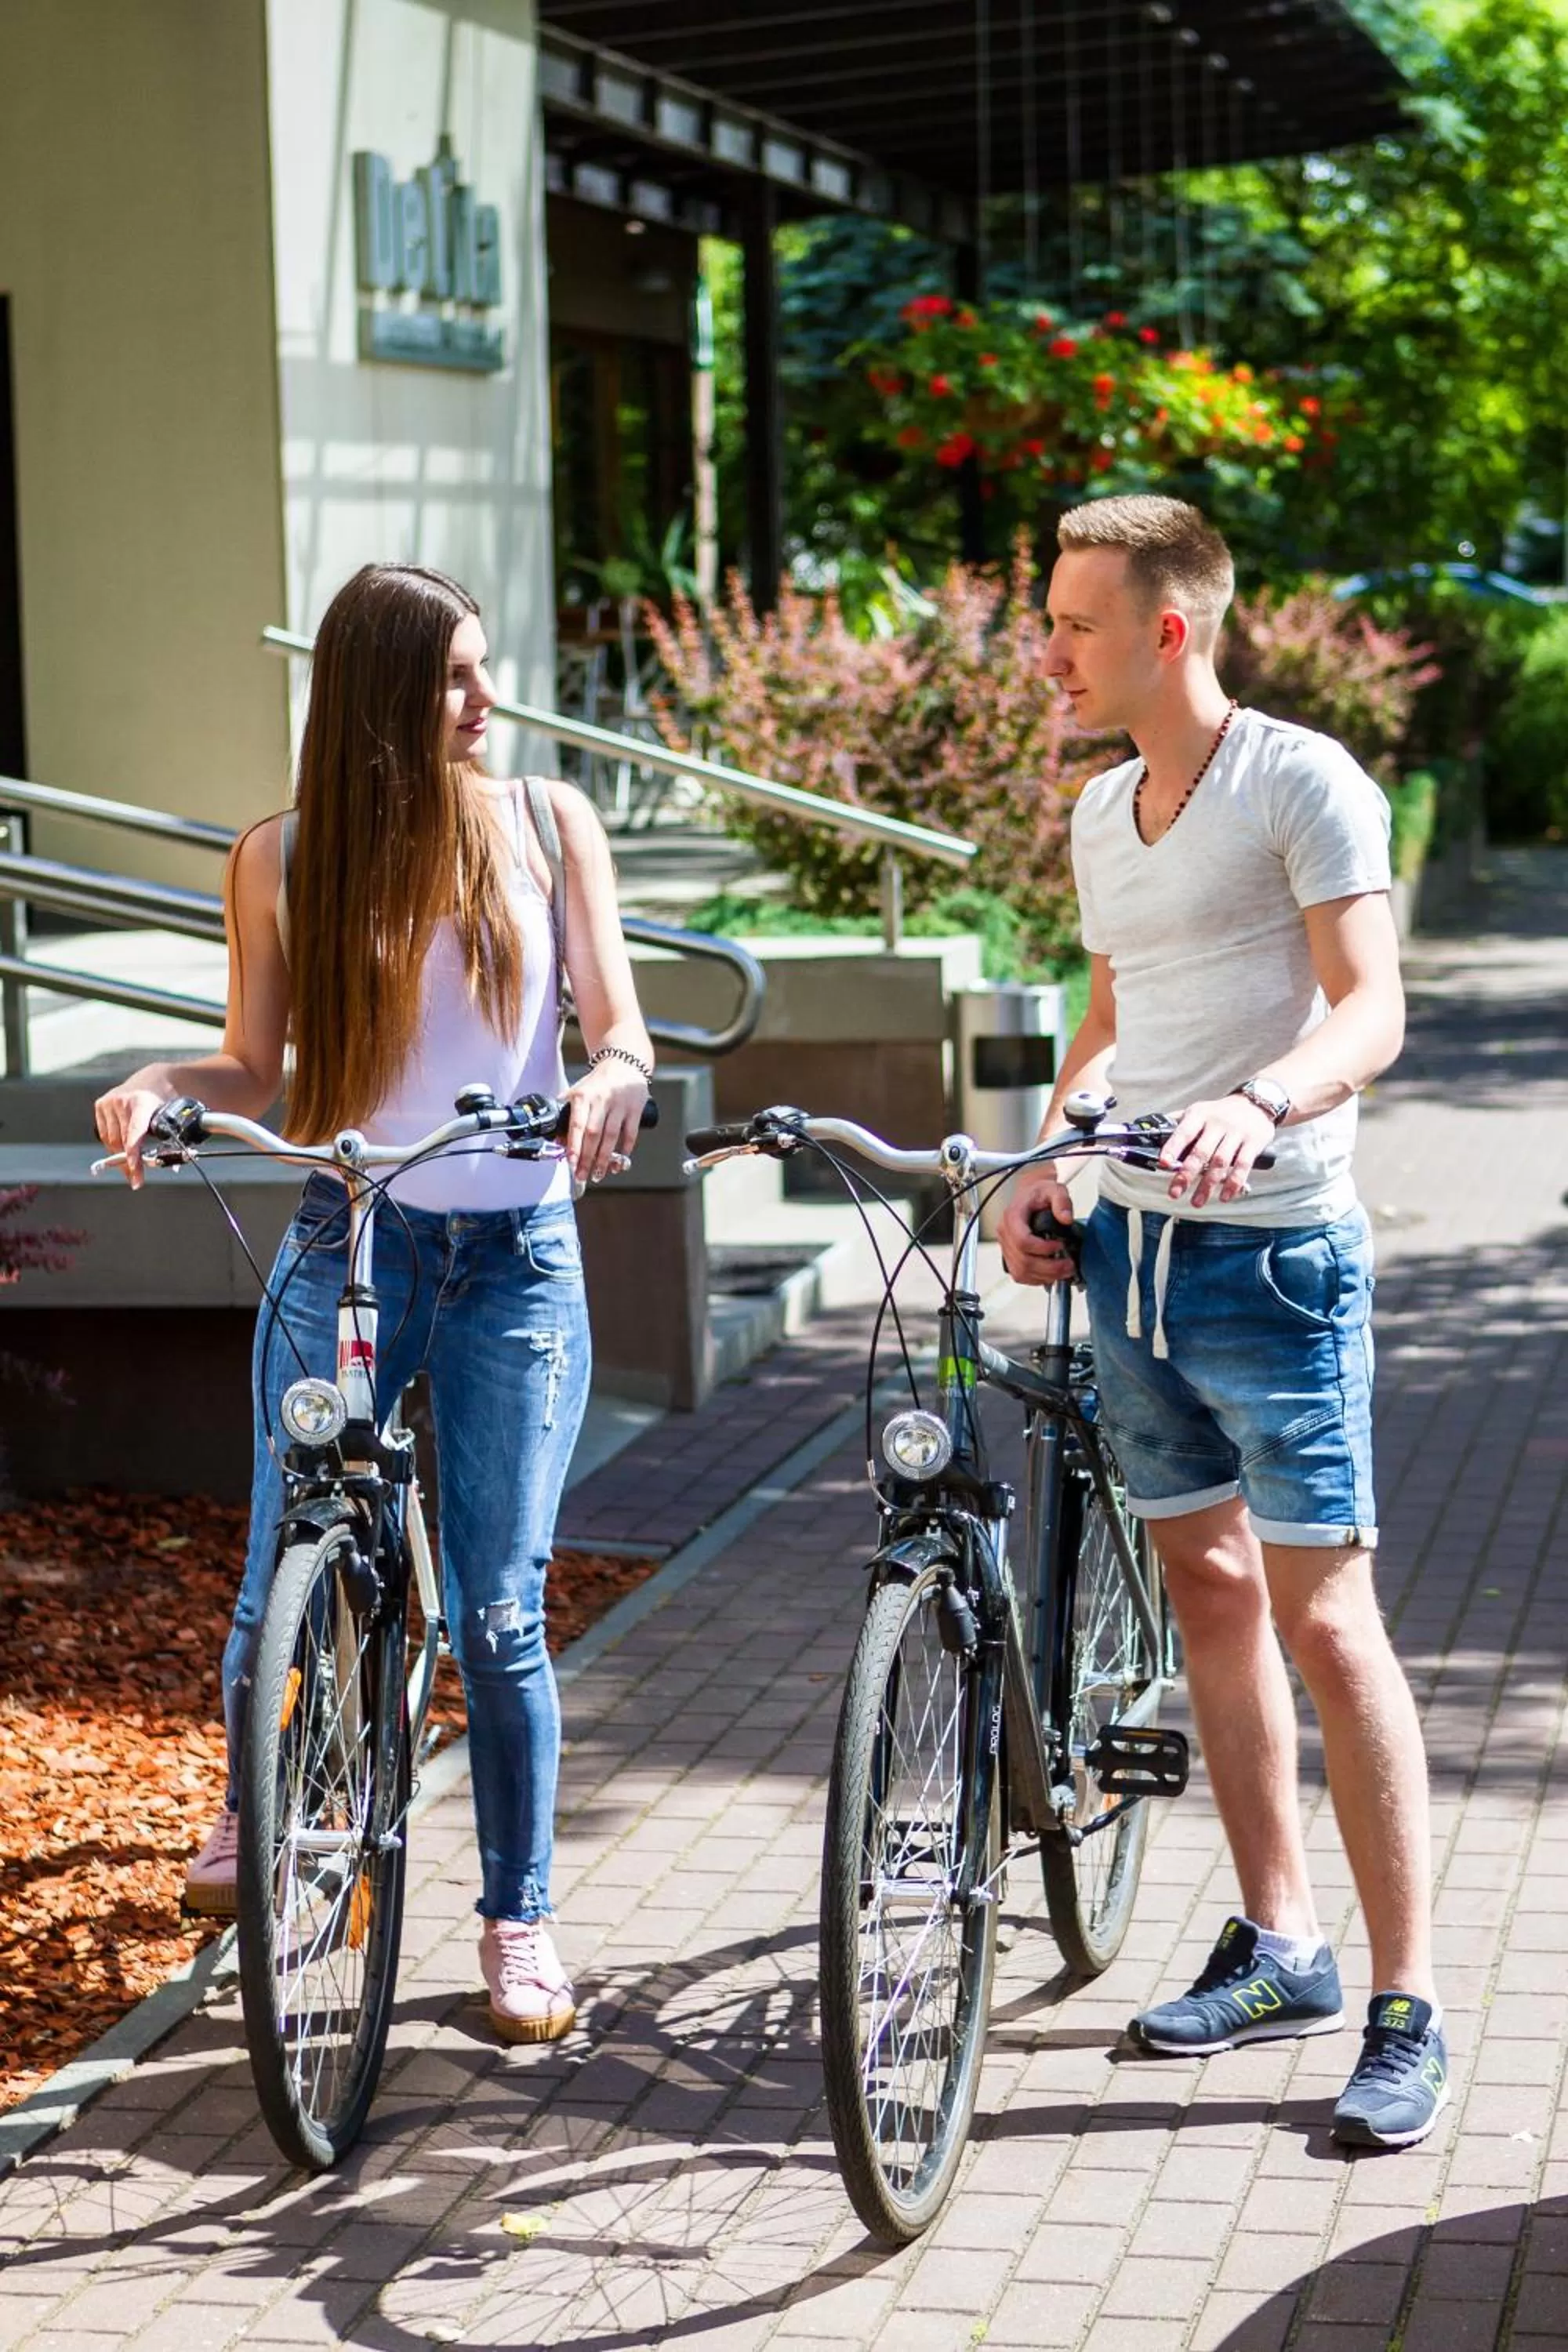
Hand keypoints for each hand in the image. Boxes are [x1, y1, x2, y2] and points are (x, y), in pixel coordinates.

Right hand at [92, 1083, 172, 1190]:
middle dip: (129, 1162)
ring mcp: (109, 1102)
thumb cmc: (163, 1101)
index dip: (134, 1152)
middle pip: (122, 1140)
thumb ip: (169, 1137)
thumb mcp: (171, 1116)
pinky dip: (113, 1145)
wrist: (152, 1079)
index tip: (134, 1168)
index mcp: (142, 1101)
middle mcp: (122, 1100)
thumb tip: (171, 1165)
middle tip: (136, 1178)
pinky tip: (121, 1149)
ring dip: (120, 1155)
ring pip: (111, 1140)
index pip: (135, 1132)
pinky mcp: (100, 1104)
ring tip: (131, 1168)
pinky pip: (105, 1133)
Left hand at [564, 1065, 646, 1185]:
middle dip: (587, 1159)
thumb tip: (557, 1140)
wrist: (623, 1063)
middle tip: (582, 1176)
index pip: (577, 1125)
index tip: (571, 1164)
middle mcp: (601, 1099)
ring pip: (611, 1137)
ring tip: (598, 1174)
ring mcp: (620, 1104)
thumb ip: (566, 1113)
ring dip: (604, 1159)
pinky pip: (630, 1133)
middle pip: (594, 1135)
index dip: (574, 1147)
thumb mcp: (577, 1092)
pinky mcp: (636, 1108)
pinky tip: (619, 1162)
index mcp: (583, 1096)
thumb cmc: (597, 1083)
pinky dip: (625, 1150)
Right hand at [998, 1169, 1076, 1285]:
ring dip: (1045, 1276)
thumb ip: (1061, 1201)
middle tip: (1069, 1265)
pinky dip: (1037, 1279)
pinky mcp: (1010, 1257)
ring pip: (1021, 1272)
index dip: (1042, 1248)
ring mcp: (1006, 1247)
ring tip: (1064, 1271)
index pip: (1022, 1240)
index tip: (1060, 1245)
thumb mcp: (1054, 1189)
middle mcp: (1005, 1233)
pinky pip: (1020, 1275)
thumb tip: (1066, 1219)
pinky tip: (1052, 1274)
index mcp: (1012, 1217)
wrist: (1030, 1196)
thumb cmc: (1039, 1194)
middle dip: (1049, 1267)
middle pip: (1023, 1261)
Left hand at [1160, 1094, 1277, 1208]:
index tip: (1164, 1163)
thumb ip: (1179, 1122)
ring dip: (1208, 1185)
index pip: (1184, 1132)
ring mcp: (1236, 1133)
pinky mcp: (1254, 1143)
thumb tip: (1152, 1133)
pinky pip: (1243, 1166)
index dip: (1173, 1147)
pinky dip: (1233, 1183)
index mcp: (1200, 1115)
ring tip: (1196, 1202)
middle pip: (1201, 1151)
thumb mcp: (1200, 1110)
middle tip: (1175, 1193)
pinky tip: (1224, 1196)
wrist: (1258, 1102)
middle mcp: (1217, 1123)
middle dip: (1186, 1174)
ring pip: (1220, 1162)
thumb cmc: (1221, 1112)